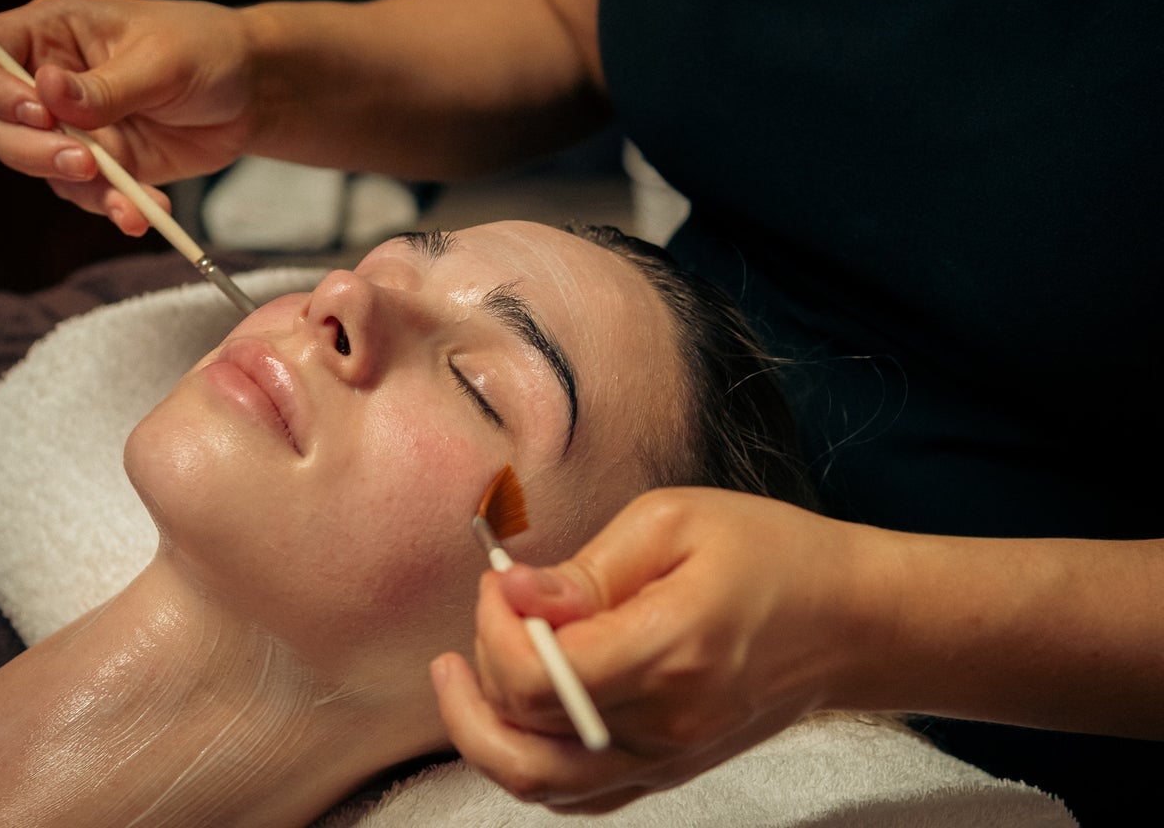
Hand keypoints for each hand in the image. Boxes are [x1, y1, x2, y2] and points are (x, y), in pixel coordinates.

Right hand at [0, 0, 256, 233]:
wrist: (252, 93)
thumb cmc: (207, 51)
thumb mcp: (162, 61)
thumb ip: (106, 86)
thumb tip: (48, 92)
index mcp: (51, 33)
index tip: (37, 111)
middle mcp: (50, 81)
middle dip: (30, 151)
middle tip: (83, 164)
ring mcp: (74, 128)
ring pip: (38, 168)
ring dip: (79, 189)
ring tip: (128, 198)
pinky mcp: (104, 165)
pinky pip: (88, 195)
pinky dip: (115, 208)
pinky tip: (145, 213)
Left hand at [431, 487, 880, 813]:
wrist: (849, 621)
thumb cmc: (771, 554)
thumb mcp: (676, 522)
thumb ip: (588, 569)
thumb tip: (513, 595)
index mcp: (668, 650)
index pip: (537, 678)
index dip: (493, 629)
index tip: (499, 581)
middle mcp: (664, 723)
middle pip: (524, 733)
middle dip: (483, 665)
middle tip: (495, 606)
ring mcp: (667, 759)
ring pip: (536, 780)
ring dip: (483, 729)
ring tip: (467, 672)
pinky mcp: (668, 771)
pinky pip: (575, 795)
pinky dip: (526, 760)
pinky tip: (515, 712)